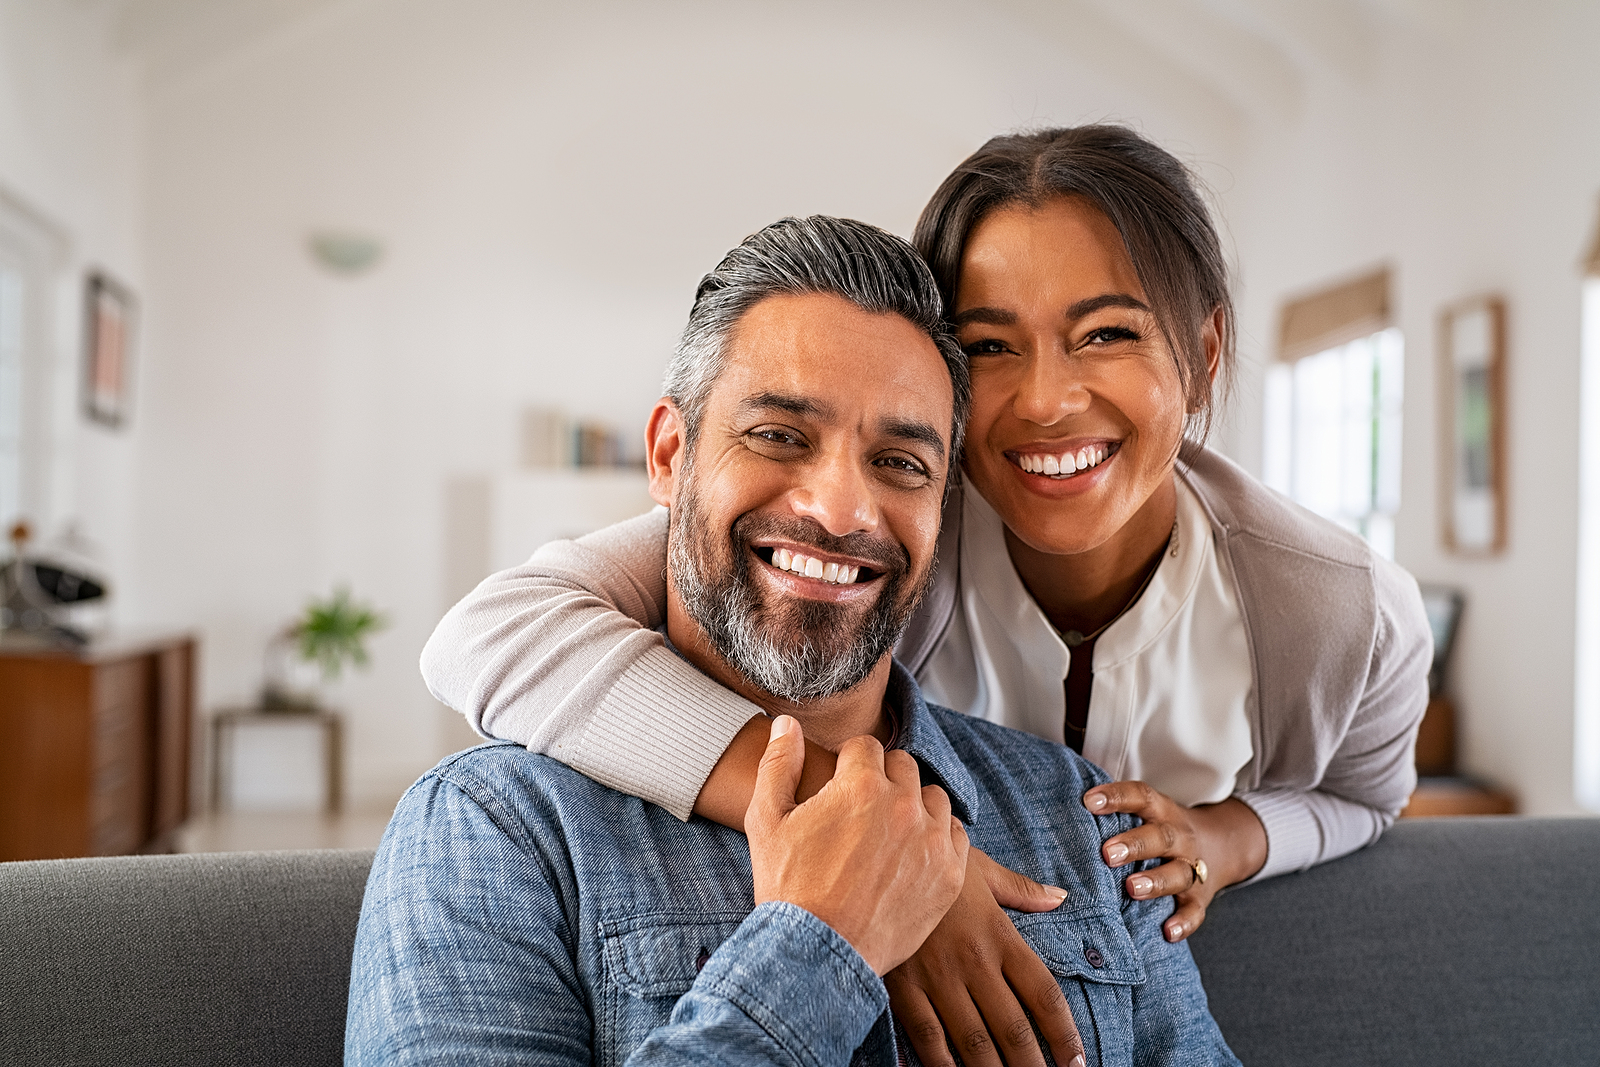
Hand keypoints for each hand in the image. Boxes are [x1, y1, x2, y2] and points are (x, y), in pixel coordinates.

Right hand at [747, 716, 968, 974]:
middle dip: (882, 780)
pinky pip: (957, 836)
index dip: (848, 763)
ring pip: (933, 798)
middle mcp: (903, 805)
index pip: (865, 747)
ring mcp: (931, 841)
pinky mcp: (950, 875)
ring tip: (888, 832)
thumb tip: (785, 723)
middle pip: (903, 767)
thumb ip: (777, 763)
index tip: (840, 786)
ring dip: (913, 806)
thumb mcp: (766, 819)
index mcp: (860, 784)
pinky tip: (912, 854)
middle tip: (861, 812)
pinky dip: (938, 838)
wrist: (816, 954)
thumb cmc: (787, 887)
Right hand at [885, 848, 1083, 1066]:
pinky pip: (926, 1036)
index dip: (1064, 1033)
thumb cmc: (934, 861)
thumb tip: (1059, 897)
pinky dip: (941, 1065)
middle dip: (1032, 1066)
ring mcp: (938, 977)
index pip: (1043, 994)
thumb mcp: (982, 869)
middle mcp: (974, 962)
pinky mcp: (903, 986)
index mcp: (999, 935)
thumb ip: (1022, 891)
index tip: (1077, 1060)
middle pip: (1013, 1028)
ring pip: (974, 1042)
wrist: (880, 853)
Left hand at [1084, 781, 1267, 941]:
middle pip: (1161, 837)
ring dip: (1156, 881)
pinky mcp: (1200, 898)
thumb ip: (1114, 812)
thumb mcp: (1147, 812)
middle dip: (1135, 845)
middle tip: (1107, 853)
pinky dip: (1184, 922)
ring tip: (1132, 888)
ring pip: (1178, 873)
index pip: (1141, 797)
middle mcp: (1179, 838)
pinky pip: (1195, 911)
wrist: (1221, 846)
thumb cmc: (1161, 829)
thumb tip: (1060, 807)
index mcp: (1161, 812)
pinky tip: (1168, 931)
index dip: (1117, 797)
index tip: (1089, 801)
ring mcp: (1192, 868)